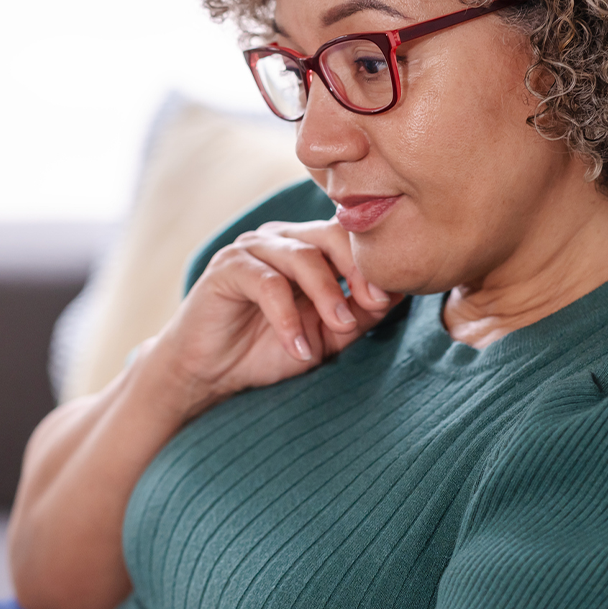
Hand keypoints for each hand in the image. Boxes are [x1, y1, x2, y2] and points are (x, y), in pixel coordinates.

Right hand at [147, 219, 401, 413]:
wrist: (209, 372)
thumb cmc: (265, 349)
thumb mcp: (324, 336)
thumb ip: (357, 314)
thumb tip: (398, 294)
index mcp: (307, 248)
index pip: (349, 238)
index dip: (373, 264)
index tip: (388, 298)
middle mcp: (281, 240)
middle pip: (330, 235)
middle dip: (356, 270)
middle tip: (372, 305)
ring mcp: (252, 249)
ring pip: (302, 256)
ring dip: (326, 295)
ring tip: (338, 328)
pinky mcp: (227, 268)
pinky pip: (267, 283)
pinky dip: (288, 317)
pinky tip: (298, 347)